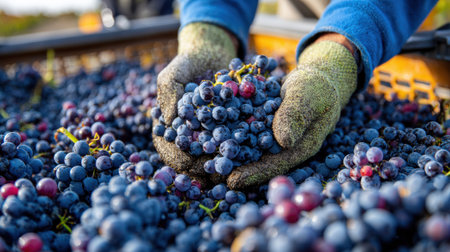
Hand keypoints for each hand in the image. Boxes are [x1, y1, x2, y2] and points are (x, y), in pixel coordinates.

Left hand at [155, 29, 357, 188]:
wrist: (316, 77)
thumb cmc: (316, 88)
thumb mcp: (307, 98)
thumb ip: (295, 117)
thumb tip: (282, 141)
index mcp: (297, 148)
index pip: (274, 166)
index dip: (253, 174)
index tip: (233, 180)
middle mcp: (281, 147)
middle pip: (255, 162)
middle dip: (233, 168)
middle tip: (209, 174)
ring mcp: (270, 136)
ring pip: (246, 148)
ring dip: (225, 152)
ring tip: (201, 158)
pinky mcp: (261, 124)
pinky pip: (242, 130)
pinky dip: (226, 131)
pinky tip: (206, 131)